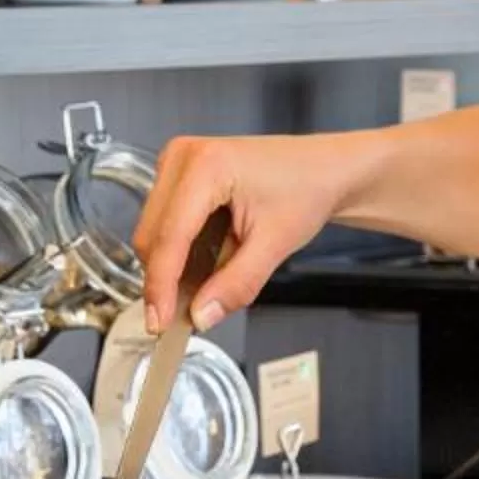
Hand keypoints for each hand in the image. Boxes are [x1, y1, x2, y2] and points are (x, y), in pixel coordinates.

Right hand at [130, 134, 351, 331]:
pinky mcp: (179, 172)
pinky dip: (178, 250)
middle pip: (152, 236)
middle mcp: (183, 156)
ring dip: (171, 265)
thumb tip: (200, 315)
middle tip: (186, 315)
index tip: (159, 323)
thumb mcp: (276, 243)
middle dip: (165, 279)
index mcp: (206, 166)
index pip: (169, 238)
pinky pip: (163, 221)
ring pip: (153, 231)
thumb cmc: (308, 190)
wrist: (325, 168)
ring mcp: (177, 160)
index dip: (160, 286)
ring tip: (206, 283)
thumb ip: (236, 283)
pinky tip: (204, 261)